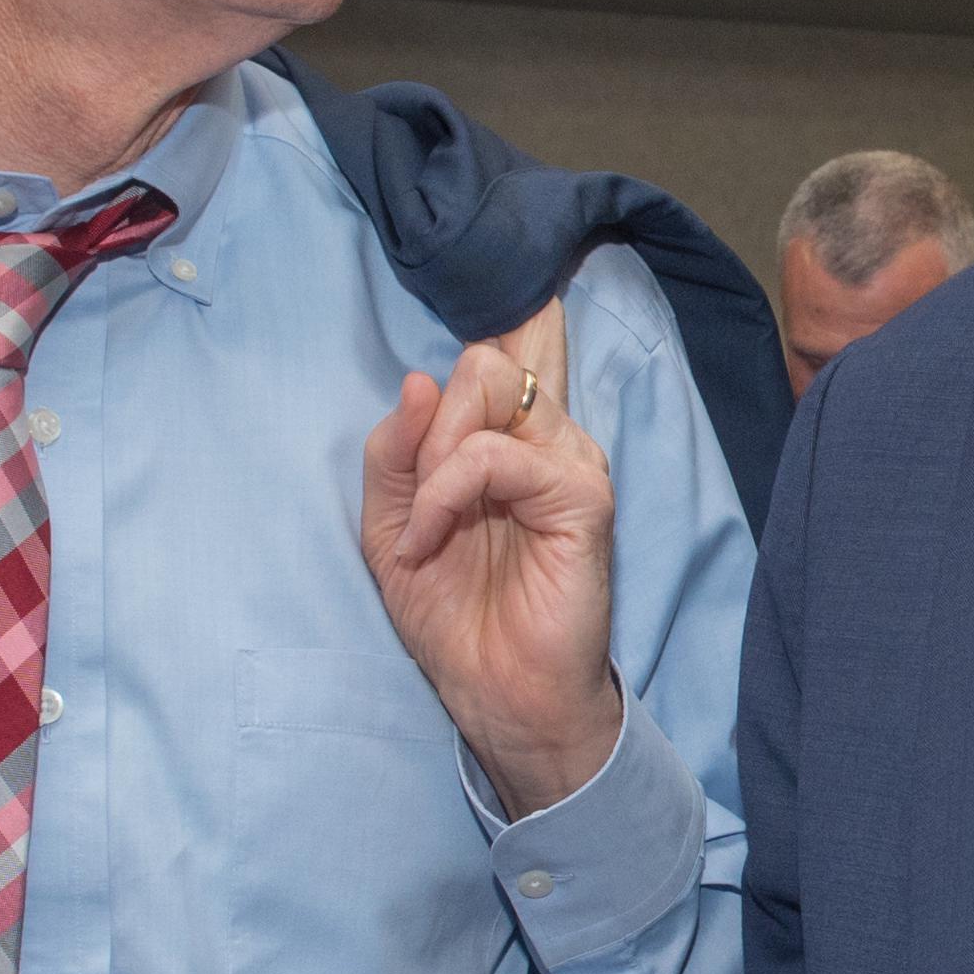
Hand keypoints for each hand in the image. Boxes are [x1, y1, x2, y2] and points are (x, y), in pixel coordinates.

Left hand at [358, 299, 623, 818]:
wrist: (496, 695)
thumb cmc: (454, 614)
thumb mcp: (392, 525)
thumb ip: (395, 453)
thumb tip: (419, 382)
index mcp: (508, 440)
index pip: (511, 346)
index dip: (504, 306)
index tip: (492, 278)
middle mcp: (548, 439)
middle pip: (484, 358)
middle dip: (431, 420)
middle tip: (418, 493)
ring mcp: (569, 462)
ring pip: (489, 386)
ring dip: (433, 457)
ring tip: (426, 527)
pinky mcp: (580, 496)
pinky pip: (494, 455)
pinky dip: (446, 491)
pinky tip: (434, 538)